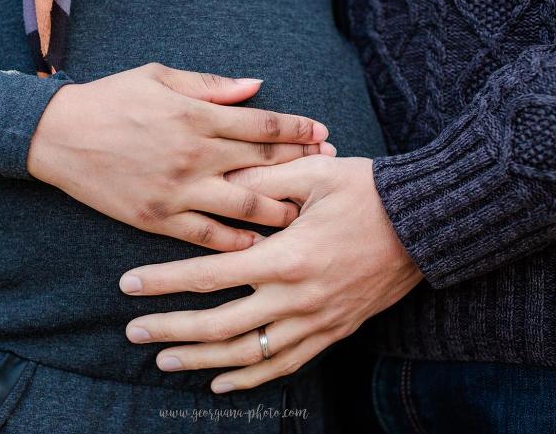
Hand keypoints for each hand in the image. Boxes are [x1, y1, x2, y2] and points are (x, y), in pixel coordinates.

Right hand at [27, 63, 334, 251]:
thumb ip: (211, 85)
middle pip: (262, 164)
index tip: (322, 133)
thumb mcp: (160, 77)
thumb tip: (256, 85)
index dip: (297, 129)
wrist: (57, 135)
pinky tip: (257, 242)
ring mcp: (176, 191)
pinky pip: (206, 236)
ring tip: (301, 212)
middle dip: (300, 165)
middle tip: (329, 169)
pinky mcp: (157, 219)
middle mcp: (192, 155)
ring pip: (243, 206)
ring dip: (278, 209)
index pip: (261, 124)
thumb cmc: (111, 98)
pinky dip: (236, 241)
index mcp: (195, 116)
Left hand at [119, 156, 420, 391]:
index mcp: (287, 255)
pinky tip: (220, 381)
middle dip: (171, 328)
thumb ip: (264, 179)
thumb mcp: (314, 174)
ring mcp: (316, 321)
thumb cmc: (369, 192)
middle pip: (220, 325)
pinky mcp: (334, 331)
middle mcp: (297, 297)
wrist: (426, 225)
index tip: (128, 285)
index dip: (165, 281)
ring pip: (248, 354)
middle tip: (133, 330)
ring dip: (201, 359)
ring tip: (164, 358)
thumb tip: (221, 179)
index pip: (210, 274)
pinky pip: (286, 365)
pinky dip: (250, 377)